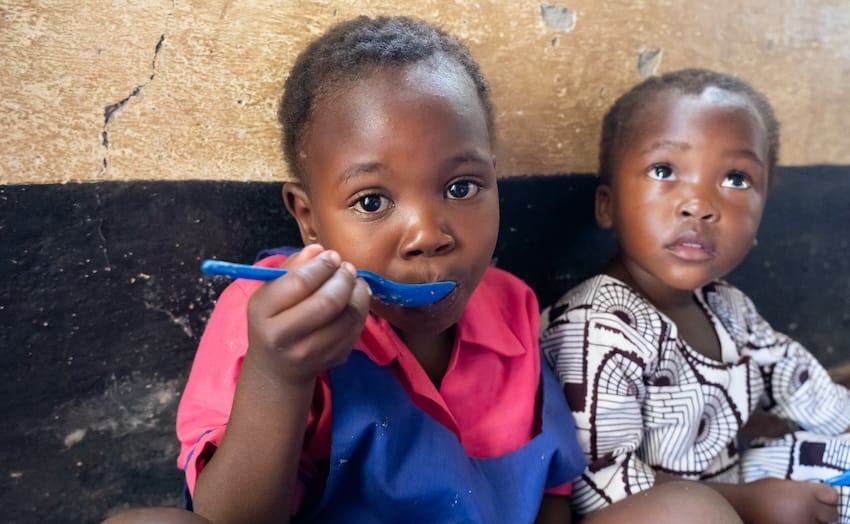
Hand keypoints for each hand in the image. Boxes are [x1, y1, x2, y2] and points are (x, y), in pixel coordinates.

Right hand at [245, 244, 371, 387]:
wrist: (275, 368)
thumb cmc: (273, 320)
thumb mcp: (270, 292)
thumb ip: (292, 267)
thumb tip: (318, 250)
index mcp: (263, 311)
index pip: (300, 282)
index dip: (322, 265)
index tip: (332, 256)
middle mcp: (284, 335)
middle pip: (328, 302)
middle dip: (344, 279)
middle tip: (347, 268)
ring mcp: (310, 353)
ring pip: (348, 317)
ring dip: (358, 293)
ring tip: (354, 282)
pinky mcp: (332, 360)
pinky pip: (356, 330)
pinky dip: (361, 310)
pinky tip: (354, 301)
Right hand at [738, 478, 837, 523]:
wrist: (743, 507)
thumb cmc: (760, 492)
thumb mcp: (783, 484)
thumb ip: (801, 489)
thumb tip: (813, 495)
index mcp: (806, 494)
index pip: (832, 495)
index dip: (827, 496)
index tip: (821, 496)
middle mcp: (810, 511)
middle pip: (831, 514)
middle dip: (823, 512)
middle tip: (812, 510)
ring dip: (814, 521)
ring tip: (798, 516)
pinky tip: (790, 520)